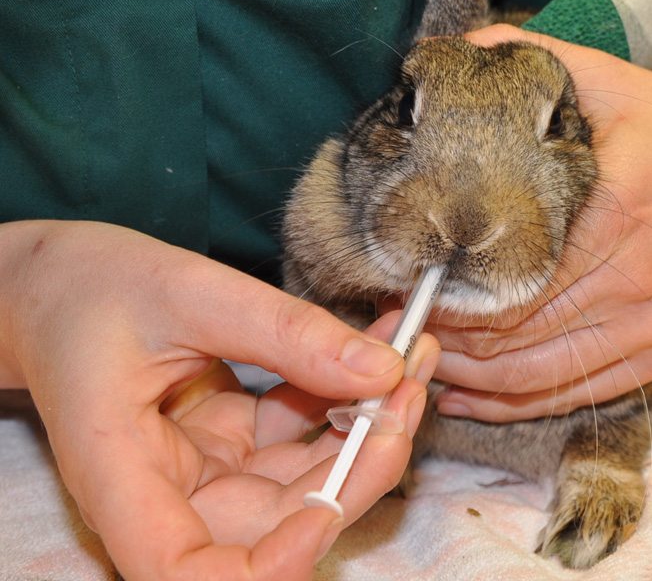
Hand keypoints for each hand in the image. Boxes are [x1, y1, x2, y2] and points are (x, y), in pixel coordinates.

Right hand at [0, 220, 439, 579]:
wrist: (57, 284)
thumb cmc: (89, 287)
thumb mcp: (188, 293)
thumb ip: (283, 334)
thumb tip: (381, 373)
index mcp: (121, 475)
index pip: (187, 572)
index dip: (269, 566)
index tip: (327, 511)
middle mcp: (168, 493)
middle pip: (278, 527)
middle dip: (360, 466)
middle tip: (408, 384)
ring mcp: (205, 472)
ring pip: (305, 483)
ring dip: (368, 426)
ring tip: (409, 352)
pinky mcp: (229, 443)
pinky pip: (301, 439)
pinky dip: (344, 397)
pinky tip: (380, 348)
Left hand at [424, 25, 651, 420]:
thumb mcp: (617, 86)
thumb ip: (540, 63)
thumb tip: (465, 54)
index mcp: (618, 214)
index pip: (506, 276)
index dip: (442, 291)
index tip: (396, 286)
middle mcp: (633, 282)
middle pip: (510, 331)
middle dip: (441, 334)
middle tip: (392, 324)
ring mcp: (646, 329)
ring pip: (532, 373)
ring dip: (466, 374)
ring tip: (418, 357)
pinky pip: (570, 393)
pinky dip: (512, 402)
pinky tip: (467, 395)